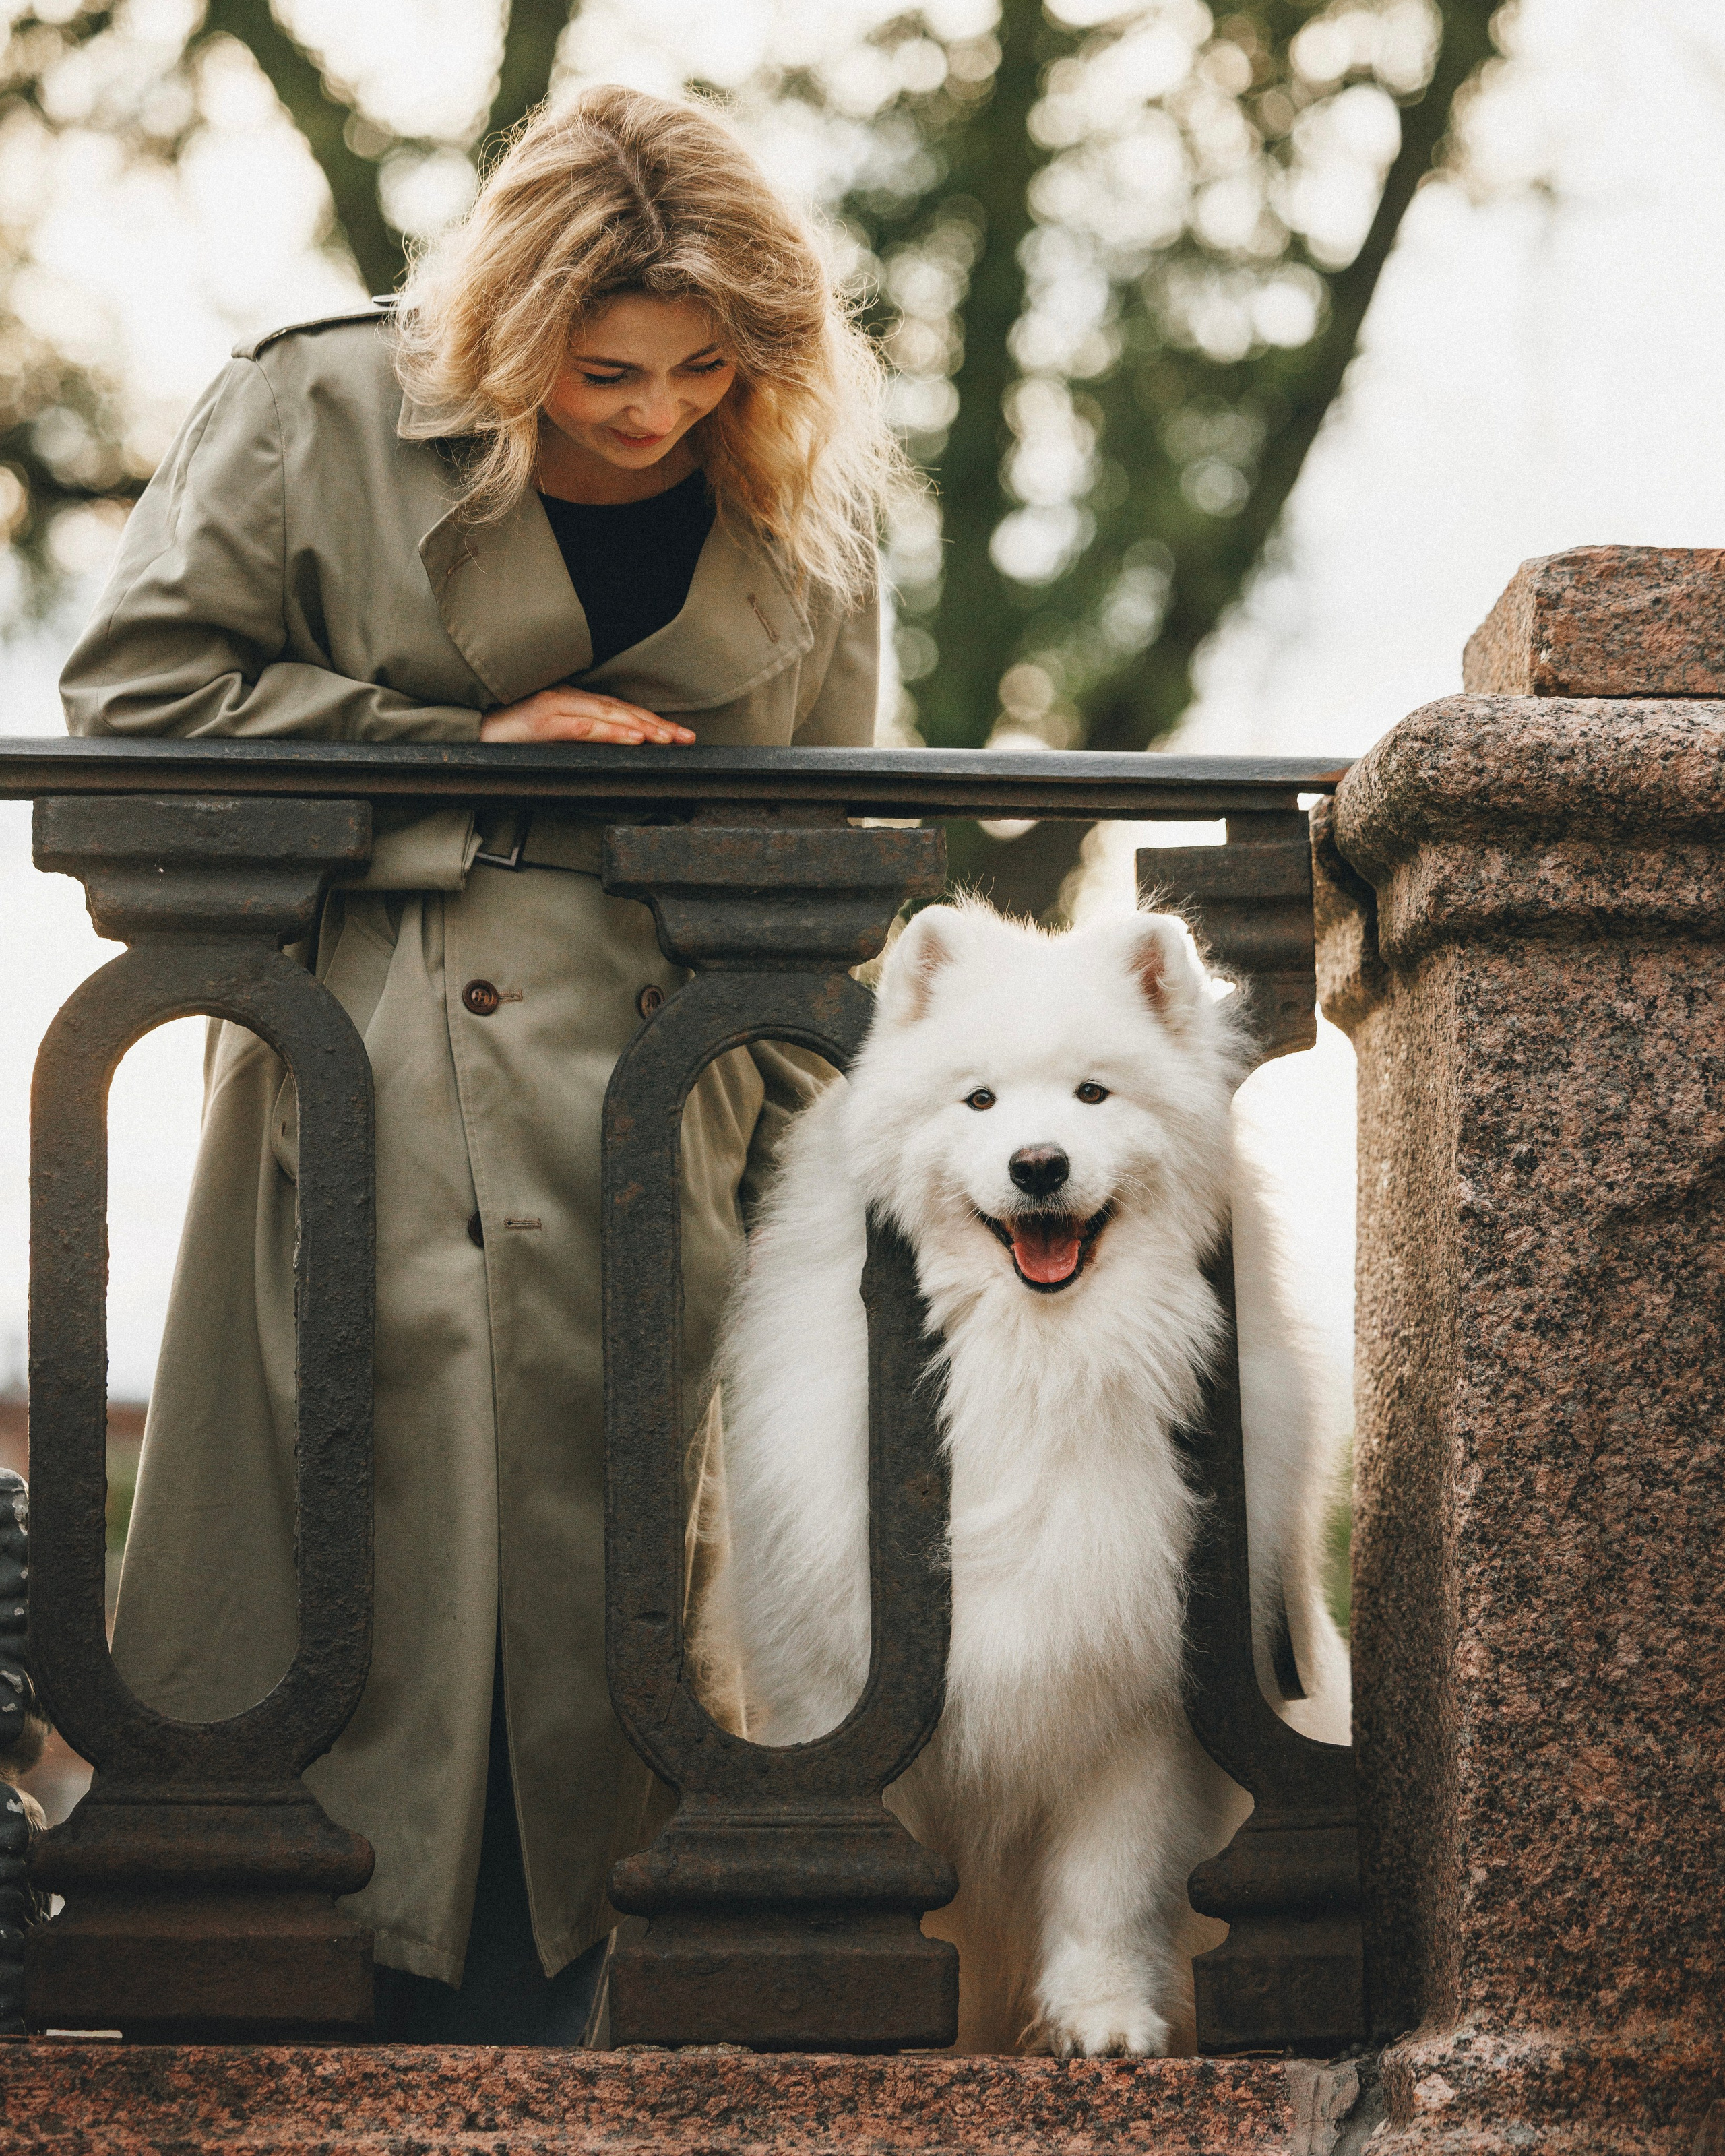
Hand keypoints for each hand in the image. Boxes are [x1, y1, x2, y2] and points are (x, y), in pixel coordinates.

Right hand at [479, 688, 694, 745]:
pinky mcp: (541, 719)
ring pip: (607, 715)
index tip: (679, 735)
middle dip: (657, 725)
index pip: (620, 710)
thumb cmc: (507, 736)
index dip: (651, 721)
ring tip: (665, 739)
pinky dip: (609, 731)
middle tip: (686, 738)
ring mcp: (554, 705)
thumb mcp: (550, 736)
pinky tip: (630, 738)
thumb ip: (578, 736)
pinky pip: (582, 726)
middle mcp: (568, 697)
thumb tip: (612, 749)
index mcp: (573, 700)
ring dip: (639, 726)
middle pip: (622, 710)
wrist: (467, 730)